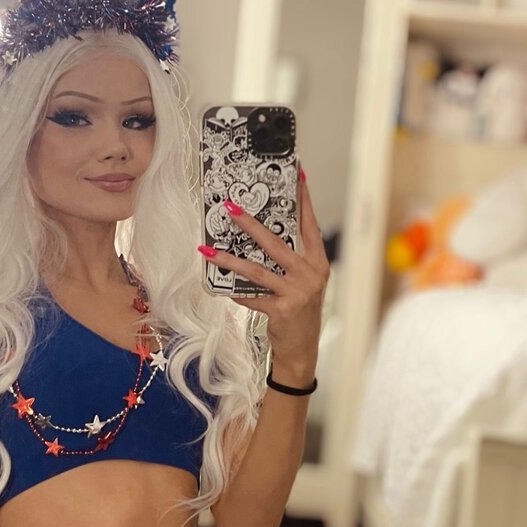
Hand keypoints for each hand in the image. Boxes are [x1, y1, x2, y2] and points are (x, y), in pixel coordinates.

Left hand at [197, 171, 329, 366]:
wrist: (302, 348)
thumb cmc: (299, 312)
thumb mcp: (302, 283)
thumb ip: (290, 262)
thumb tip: (262, 238)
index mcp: (318, 263)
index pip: (309, 226)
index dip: (304, 202)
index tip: (297, 178)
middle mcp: (310, 275)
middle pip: (276, 243)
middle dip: (251, 224)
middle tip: (231, 207)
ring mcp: (297, 292)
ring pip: (258, 270)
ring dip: (230, 259)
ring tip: (209, 250)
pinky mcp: (282, 310)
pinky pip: (251, 296)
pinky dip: (235, 291)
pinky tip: (219, 286)